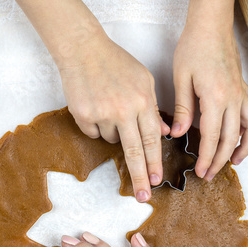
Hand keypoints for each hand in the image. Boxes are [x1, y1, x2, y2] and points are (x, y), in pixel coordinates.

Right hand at [0, 0, 167, 202]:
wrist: (83, 48)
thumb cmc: (115, 63)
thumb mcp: (143, 80)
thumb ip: (154, 108)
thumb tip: (165, 133)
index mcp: (144, 101)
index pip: (152, 140)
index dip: (155, 163)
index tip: (158, 182)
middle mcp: (125, 110)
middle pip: (135, 152)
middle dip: (141, 177)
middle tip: (144, 197)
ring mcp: (103, 113)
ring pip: (112, 139)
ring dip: (112, 131)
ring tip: (108, 105)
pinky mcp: (83, 115)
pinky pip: (93, 132)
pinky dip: (95, 124)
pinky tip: (94, 105)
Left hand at [171, 0, 247, 181]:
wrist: (211, 26)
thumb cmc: (193, 48)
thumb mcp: (180, 79)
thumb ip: (181, 108)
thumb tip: (177, 133)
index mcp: (215, 98)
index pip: (212, 137)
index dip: (207, 157)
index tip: (200, 171)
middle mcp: (234, 98)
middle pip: (231, 138)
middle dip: (221, 160)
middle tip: (209, 174)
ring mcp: (242, 93)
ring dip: (245, 147)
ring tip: (234, 161)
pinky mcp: (245, 88)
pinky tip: (245, 136)